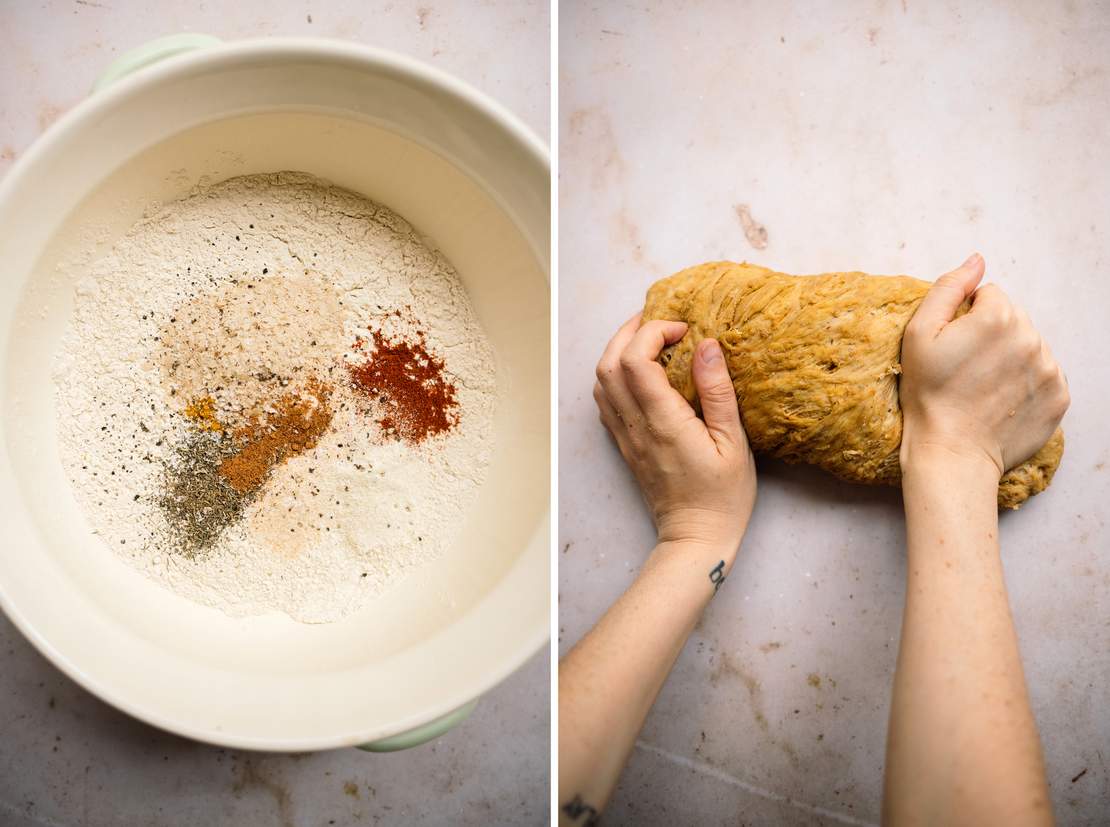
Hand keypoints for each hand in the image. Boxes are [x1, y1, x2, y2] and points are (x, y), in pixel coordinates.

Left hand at [593, 314, 755, 556]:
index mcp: (662, 421)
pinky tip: (642, 374)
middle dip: (629, 331)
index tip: (684, 330)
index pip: (636, 359)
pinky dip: (616, 375)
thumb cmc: (722, 496)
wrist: (695, 538)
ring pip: (601, 381)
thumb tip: (707, 345)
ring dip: (619, 351)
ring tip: (650, 340)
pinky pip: (605, 401)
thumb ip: (718, 392)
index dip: (653, 331)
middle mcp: (635, 425)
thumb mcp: (734, 442)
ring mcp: (624, 436)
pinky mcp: (624, 445)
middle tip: (660, 321)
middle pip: (609, 363)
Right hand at [900, 253, 1069, 476]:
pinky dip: (1026, 383)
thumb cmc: (928, 394)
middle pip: (1012, 319)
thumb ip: (948, 288)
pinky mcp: (1059, 395)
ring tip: (983, 386)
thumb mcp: (918, 334)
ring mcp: (1049, 368)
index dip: (965, 318)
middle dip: (991, 335)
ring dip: (1010, 358)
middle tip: (965, 369)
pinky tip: (1001, 399)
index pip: (988, 296)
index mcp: (998, 316)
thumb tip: (977, 260)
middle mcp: (1031, 337)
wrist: (952, 453)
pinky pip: (1044, 374)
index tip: (953, 346)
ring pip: (1029, 345)